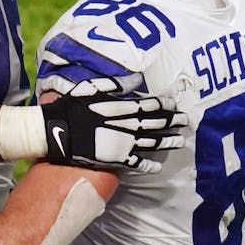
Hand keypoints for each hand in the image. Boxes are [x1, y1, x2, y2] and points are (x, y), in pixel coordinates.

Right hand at [41, 77, 186, 174]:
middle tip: (186, 121)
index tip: (175, 105)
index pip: (151, 105)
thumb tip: (138, 79)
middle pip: (157, 124)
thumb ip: (117, 84)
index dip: (165, 106)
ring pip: (153, 143)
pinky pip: (137, 164)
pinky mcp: (116, 160)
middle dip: (172, 122)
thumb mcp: (93, 87)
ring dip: (168, 142)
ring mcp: (124, 144)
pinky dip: (149, 165)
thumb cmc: (73, 106)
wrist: (58, 131)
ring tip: (180, 141)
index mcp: (123, 107)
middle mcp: (128, 126)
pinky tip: (158, 166)